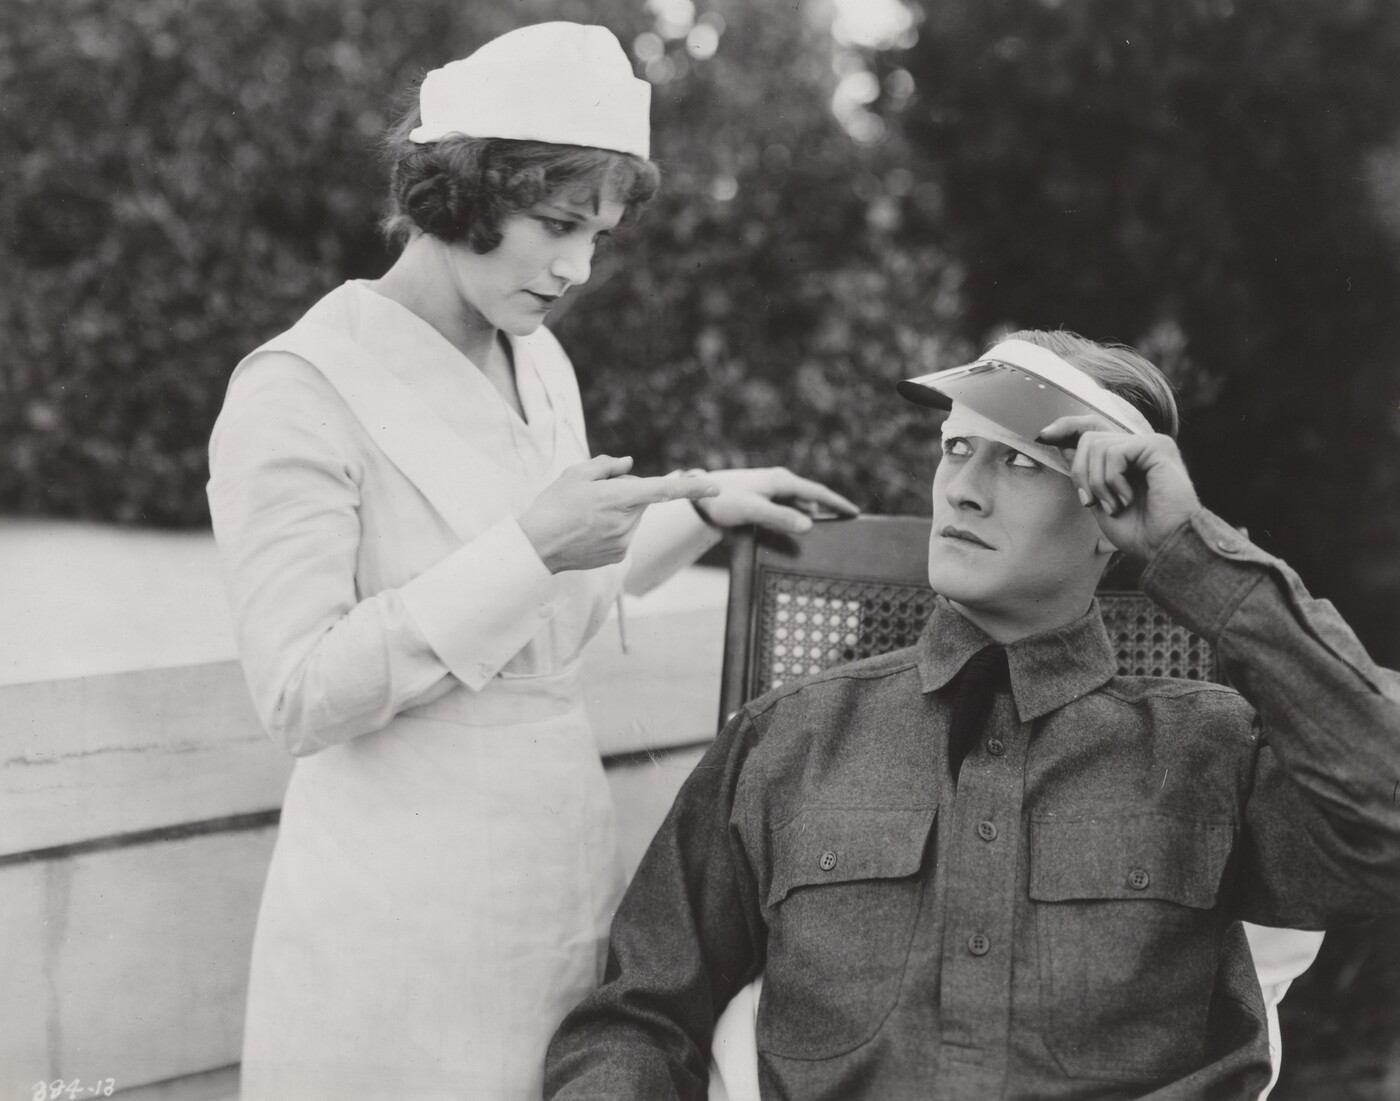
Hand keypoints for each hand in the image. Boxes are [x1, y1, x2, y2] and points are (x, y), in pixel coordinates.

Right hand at [519, 455, 719, 573]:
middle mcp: (626, 523)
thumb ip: (607, 465)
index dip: (692, 487)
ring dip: (619, 511)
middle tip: (595, 494)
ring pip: (633, 517)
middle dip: (627, 492)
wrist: (536, 546)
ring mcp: (624, 542)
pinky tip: (588, 530)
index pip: (663, 490)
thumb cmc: (553, 506)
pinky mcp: (618, 556)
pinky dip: (612, 528)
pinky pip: (624, 533)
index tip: (716, 487)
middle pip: (641, 499)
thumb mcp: (576, 474)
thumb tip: (629, 464)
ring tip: (587, 515)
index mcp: (618, 498)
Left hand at [692, 467, 859, 533]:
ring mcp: (769, 489)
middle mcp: (778, 481)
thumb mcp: (753, 510)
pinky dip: (792, 518)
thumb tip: (809, 525)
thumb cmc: (723, 500)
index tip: (855, 513)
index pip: (818, 491)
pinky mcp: (760, 498)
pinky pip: (784, 508)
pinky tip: (790, 531)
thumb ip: (780, 518)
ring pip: (796, 504)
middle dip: (826, 511)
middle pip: (810, 498)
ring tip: (819, 534)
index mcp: (781, 480)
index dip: (838, 503)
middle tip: (841, 528)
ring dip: (806, 516)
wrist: (697, 495)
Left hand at [1037, 415, 1200, 561]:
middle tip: (1090, 502)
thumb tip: (1061, 444)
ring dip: (1097, 483)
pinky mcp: (1157, 447)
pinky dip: (1112, 480)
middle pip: (1088, 438)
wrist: (1164, 547)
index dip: (1067, 427)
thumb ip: (1085, 472)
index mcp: (1127, 457)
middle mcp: (1139, 445)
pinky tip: (1126, 498)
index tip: (1042, 436)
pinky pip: (1115, 452)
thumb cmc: (1137, 531)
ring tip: (1114, 505)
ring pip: (1097, 446)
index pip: (1093, 428)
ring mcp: (1150, 443)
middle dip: (1080, 473)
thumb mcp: (1099, 499)